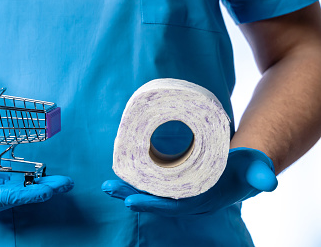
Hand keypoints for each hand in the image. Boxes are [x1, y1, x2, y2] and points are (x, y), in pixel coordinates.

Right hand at [0, 130, 73, 220]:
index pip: (1, 199)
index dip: (25, 195)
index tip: (46, 191)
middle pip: (15, 198)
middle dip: (41, 192)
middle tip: (65, 184)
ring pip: (17, 192)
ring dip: (40, 187)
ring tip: (63, 182)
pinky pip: (13, 185)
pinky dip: (30, 182)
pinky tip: (45, 178)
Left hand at [102, 147, 277, 215]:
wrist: (242, 167)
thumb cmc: (246, 169)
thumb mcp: (255, 169)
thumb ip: (261, 175)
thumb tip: (268, 183)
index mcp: (201, 200)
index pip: (173, 207)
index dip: (152, 205)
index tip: (131, 202)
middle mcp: (187, 198)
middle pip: (155, 200)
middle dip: (131, 196)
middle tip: (107, 188)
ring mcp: (180, 190)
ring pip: (150, 192)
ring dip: (128, 188)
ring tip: (106, 185)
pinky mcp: (175, 180)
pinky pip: (152, 183)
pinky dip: (135, 179)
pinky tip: (119, 173)